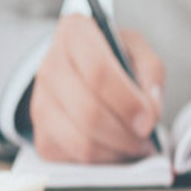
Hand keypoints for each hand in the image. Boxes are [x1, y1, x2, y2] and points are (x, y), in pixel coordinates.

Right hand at [29, 13, 164, 162]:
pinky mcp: (42, 135)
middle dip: (126, 131)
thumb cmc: (112, 55)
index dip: (126, 100)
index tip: (150, 117)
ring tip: (138, 142)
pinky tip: (118, 145)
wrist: (79, 68)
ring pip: (82, 141)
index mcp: (73, 32)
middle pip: (89, 112)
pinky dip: (105, 158)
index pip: (97, 71)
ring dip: (118, 148)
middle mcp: (50, 65)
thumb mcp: (135, 47)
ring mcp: (40, 103)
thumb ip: (151, 69)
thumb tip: (151, 108)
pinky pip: (77, 158)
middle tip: (147, 134)